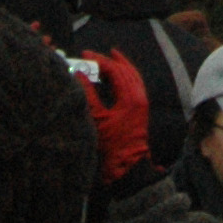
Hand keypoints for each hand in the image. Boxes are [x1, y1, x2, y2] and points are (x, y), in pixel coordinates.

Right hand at [78, 46, 151, 185]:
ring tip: (107, 58)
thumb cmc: (112, 145)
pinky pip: (134, 84)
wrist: (128, 168)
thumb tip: (80, 75)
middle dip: (109, 60)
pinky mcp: (140, 109)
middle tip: (91, 56)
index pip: (115, 70)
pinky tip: (116, 77)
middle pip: (125, 70)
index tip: (85, 55)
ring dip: (119, 66)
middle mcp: (139, 96)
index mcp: (130, 97)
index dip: (99, 60)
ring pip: (132, 75)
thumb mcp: (97, 119)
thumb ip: (88, 95)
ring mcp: (141, 102)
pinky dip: (125, 76)